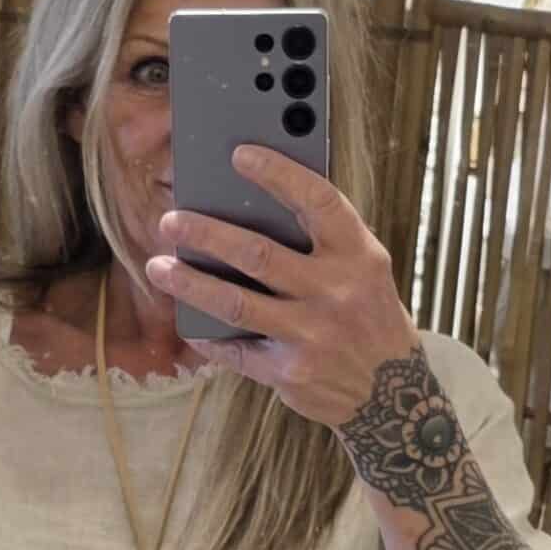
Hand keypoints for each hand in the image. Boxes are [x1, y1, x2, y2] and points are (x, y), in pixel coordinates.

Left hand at [146, 145, 420, 430]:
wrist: (392, 395)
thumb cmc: (367, 315)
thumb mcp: (364, 269)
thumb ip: (323, 240)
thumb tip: (253, 206)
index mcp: (358, 255)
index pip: (317, 201)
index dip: (278, 174)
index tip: (239, 154)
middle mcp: (335, 292)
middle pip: (259, 254)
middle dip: (207, 235)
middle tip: (170, 221)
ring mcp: (311, 335)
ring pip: (236, 304)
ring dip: (190, 284)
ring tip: (158, 267)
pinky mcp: (290, 372)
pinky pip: (236, 350)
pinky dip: (207, 334)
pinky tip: (187, 319)